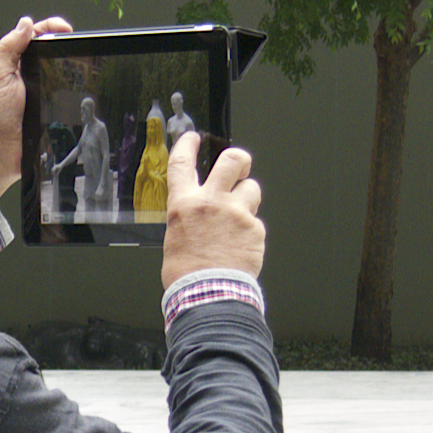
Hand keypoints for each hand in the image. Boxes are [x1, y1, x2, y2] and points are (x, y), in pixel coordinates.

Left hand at [0, 15, 71, 201]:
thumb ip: (9, 47)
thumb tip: (24, 24)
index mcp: (12, 65)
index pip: (32, 37)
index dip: (49, 28)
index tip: (65, 29)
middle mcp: (25, 77)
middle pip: (49, 52)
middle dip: (63, 45)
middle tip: (75, 45)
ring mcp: (38, 95)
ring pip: (59, 74)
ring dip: (69, 69)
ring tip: (78, 65)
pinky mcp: (48, 112)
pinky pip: (65, 97)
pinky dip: (72, 92)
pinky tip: (78, 88)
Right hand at [161, 134, 265, 287]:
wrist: (208, 294)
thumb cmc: (187, 275)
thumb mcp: (176, 238)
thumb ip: (189, 219)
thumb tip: (197, 217)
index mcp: (184, 204)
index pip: (182, 163)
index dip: (187, 145)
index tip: (192, 137)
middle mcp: (211, 202)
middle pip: (232, 160)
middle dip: (239, 159)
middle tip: (240, 166)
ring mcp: (235, 213)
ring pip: (252, 188)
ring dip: (249, 199)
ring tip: (240, 220)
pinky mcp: (254, 228)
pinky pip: (256, 223)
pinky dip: (251, 233)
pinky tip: (242, 249)